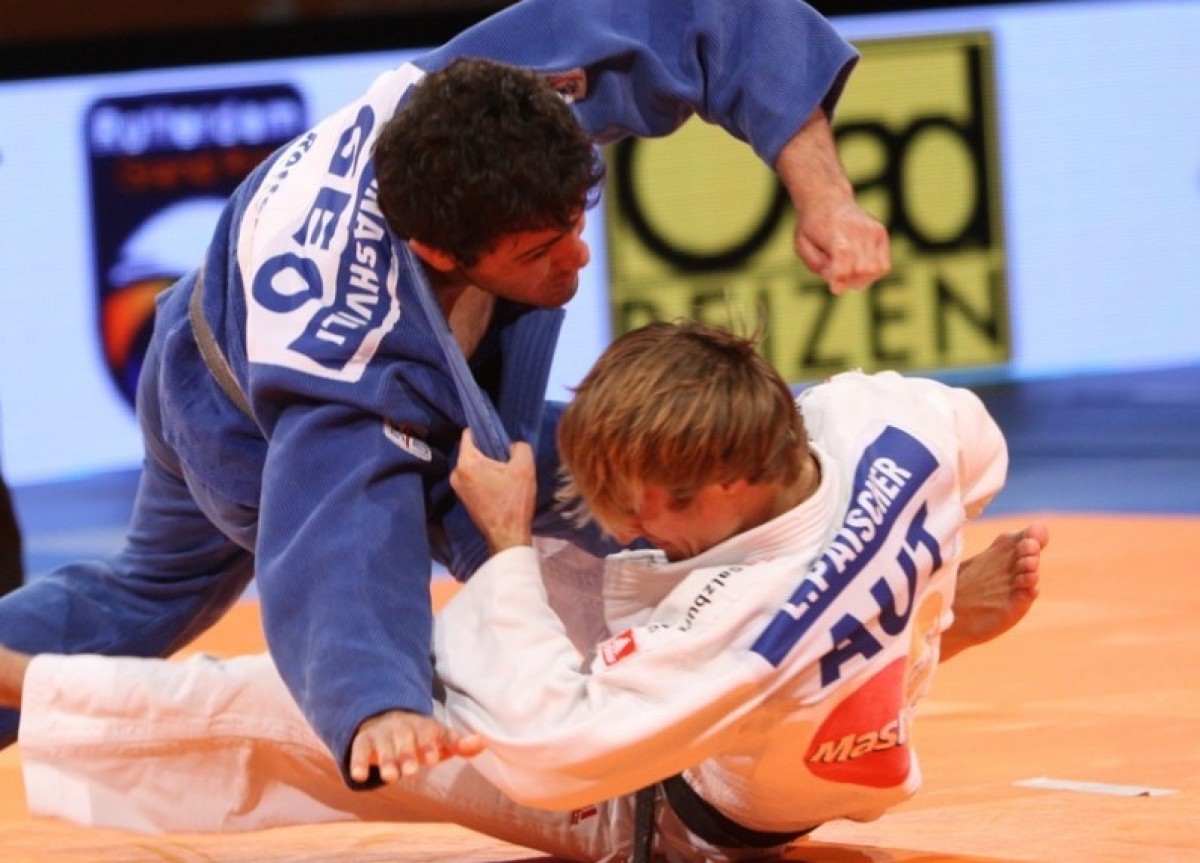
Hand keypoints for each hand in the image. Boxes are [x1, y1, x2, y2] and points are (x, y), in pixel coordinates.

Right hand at [349, 709, 484, 783]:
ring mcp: (382, 733)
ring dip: (386, 760)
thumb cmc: (420, 737)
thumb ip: (459, 744)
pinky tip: (358, 777)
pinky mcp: (363, 740)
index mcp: (423, 726)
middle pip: (404, 739)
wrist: (386, 717)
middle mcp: (402, 727)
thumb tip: (481, 742)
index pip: (428, 732)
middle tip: (411, 771)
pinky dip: (358, 761)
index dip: (430, 745)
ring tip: (390, 777)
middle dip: (407, 754)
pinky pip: (359, 749)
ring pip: (383, 745)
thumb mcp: (440, 739)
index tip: (433, 759)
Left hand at [450, 429, 536, 552]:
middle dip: (487, 450)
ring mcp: (457, 488)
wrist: (508, 535)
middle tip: (506, 456)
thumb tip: (512, 446)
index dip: (483, 430)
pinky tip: (500, 484)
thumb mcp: (525, 467)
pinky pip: (473, 478)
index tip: (498, 434)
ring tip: (505, 472)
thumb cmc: (514, 501)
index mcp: (466, 463)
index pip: (468, 434)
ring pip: (473, 465)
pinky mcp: (463, 499)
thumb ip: (520, 447)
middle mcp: (456, 474)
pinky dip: (484, 477)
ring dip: (487, 465)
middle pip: (471, 450)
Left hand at [794, 196, 889, 294]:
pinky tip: (859, 267)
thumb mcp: (802, 245)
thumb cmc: (812, 226)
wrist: (827, 199)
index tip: (834, 289)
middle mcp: (858, 232)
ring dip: (863, 280)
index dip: (840, 282)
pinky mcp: (880, 232)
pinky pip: (884, 264)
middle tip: (839, 279)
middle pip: (862, 271)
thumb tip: (836, 280)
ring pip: (876, 269)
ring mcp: (872, 231)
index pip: (844, 267)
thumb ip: (816, 265)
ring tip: (849, 275)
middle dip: (850, 282)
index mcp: (836, 236)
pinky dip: (873, 272)